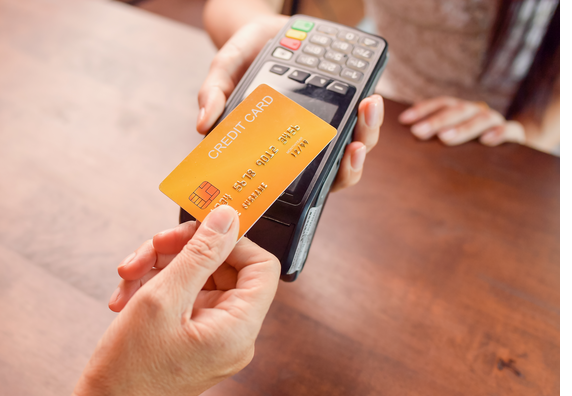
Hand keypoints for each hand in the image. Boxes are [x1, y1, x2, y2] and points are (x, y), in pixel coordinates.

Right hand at [59, 206, 280, 395]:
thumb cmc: (129, 370)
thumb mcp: (162, 299)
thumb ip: (199, 253)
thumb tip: (226, 218)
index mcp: (238, 328)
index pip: (260, 265)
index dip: (232, 239)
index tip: (200, 227)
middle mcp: (233, 333)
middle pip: (223, 266)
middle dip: (182, 251)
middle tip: (151, 248)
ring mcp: (214, 336)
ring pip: (198, 278)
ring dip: (161, 268)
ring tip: (128, 278)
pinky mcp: (194, 338)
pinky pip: (184, 297)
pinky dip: (156, 288)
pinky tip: (127, 297)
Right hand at [197, 15, 383, 192]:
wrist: (262, 32)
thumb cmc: (242, 58)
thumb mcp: (224, 70)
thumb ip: (214, 93)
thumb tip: (202, 124)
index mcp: (275, 148)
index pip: (296, 181)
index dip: (314, 186)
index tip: (316, 177)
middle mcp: (303, 144)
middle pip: (333, 171)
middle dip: (350, 164)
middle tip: (354, 146)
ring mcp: (324, 127)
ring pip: (353, 146)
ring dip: (366, 134)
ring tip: (368, 111)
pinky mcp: (341, 106)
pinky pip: (360, 121)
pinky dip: (368, 114)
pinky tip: (369, 97)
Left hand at [398, 96, 525, 145]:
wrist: (509, 158)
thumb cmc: (470, 151)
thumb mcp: (450, 142)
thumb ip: (433, 138)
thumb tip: (405, 137)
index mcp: (461, 111)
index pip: (442, 103)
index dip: (423, 109)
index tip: (404, 120)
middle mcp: (478, 112)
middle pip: (458, 110)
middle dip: (436, 121)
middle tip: (417, 133)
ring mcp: (496, 122)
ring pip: (481, 119)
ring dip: (462, 128)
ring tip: (444, 138)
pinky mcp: (515, 136)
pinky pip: (510, 130)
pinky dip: (499, 133)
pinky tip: (487, 141)